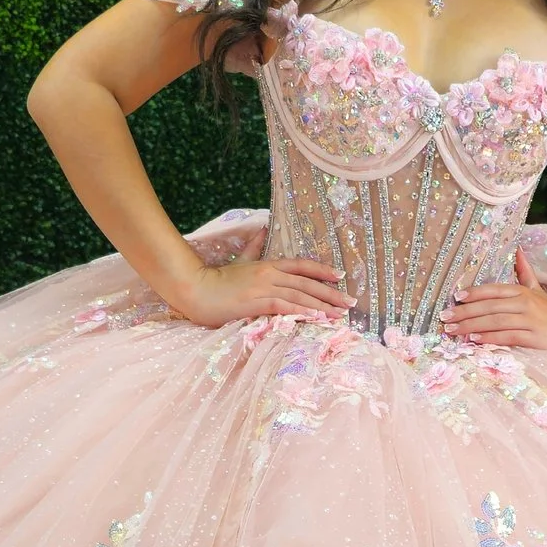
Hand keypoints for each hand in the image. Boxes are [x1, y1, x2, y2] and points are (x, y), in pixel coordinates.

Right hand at [162, 255, 351, 326]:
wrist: (195, 290)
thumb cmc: (216, 280)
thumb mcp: (239, 261)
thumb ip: (253, 246)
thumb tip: (263, 229)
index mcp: (268, 265)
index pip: (301, 265)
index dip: (322, 270)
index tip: (340, 276)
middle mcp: (270, 274)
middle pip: (307, 282)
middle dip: (331, 293)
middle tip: (351, 302)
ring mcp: (263, 287)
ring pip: (300, 295)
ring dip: (323, 306)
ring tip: (340, 315)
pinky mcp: (256, 302)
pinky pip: (285, 306)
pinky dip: (302, 311)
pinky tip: (317, 318)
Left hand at [441, 250, 546, 357]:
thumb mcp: (537, 290)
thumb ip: (525, 271)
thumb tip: (517, 249)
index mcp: (522, 292)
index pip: (494, 290)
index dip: (474, 293)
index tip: (456, 297)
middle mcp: (525, 304)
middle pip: (489, 306)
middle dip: (464, 312)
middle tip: (444, 317)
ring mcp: (529, 321)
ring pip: (495, 321)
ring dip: (471, 326)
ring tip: (452, 331)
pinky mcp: (533, 338)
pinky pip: (507, 337)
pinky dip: (489, 338)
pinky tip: (474, 340)